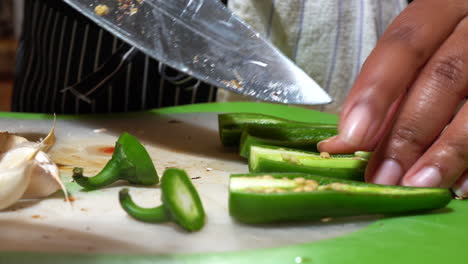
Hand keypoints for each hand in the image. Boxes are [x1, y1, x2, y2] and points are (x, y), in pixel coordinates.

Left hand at [318, 0, 467, 196]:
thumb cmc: (440, 49)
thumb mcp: (414, 58)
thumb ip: (383, 95)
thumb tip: (342, 142)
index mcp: (438, 13)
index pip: (403, 46)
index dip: (376, 91)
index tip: (353, 136)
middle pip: (442, 78)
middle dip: (408, 134)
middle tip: (383, 176)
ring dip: (446, 152)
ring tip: (418, 185)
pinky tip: (460, 186)